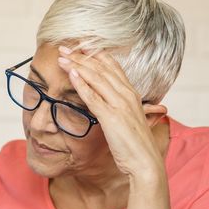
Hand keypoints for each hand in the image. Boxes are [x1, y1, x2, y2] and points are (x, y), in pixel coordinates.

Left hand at [56, 45, 166, 181]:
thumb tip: (105, 106)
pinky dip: (81, 84)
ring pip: (96, 78)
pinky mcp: (112, 117)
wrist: (145, 162)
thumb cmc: (135, 145)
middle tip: (65, 47)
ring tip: (63, 57)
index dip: (96, 55)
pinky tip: (71, 75)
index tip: (81, 46)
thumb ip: (118, 109)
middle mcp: (127, 95)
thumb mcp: (128, 121)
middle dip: (82, 56)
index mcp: (131, 94)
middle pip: (102, 69)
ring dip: (78, 65)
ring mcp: (120, 104)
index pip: (113, 67)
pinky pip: (93, 97)